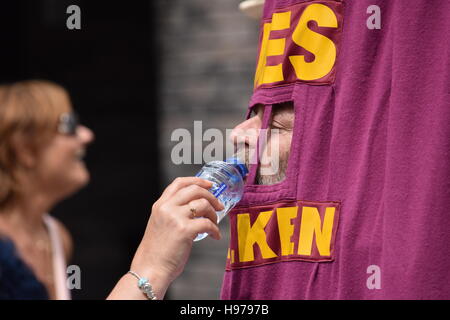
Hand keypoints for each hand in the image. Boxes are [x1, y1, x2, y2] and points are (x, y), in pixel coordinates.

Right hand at [129, 177, 223, 295]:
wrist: (150, 269)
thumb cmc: (156, 252)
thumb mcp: (160, 225)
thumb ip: (172, 214)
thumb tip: (196, 209)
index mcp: (160, 205)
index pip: (179, 183)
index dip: (197, 180)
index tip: (209, 184)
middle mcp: (166, 208)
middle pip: (194, 189)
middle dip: (211, 196)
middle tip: (219, 205)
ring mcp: (175, 218)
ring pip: (203, 204)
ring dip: (214, 214)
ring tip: (214, 224)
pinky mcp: (184, 230)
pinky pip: (207, 223)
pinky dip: (215, 230)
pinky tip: (214, 236)